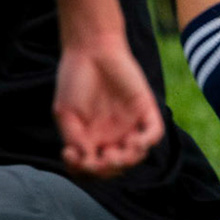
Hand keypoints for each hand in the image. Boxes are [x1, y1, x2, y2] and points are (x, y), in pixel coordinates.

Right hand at [52, 30, 163, 177]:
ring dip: (127, 160)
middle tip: (100, 159)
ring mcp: (130, 123)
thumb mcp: (65, 112)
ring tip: (115, 154)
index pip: (93, 167)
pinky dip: (147, 142)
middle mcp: (112, 134)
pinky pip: (154, 133)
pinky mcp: (145, 109)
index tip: (70, 156)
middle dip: (108, 169)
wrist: (91, 48)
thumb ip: (74, 138)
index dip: (84, 171)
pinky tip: (135, 142)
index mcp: (92, 138)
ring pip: (136, 154)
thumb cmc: (74, 79)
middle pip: (116, 166)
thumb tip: (85, 160)